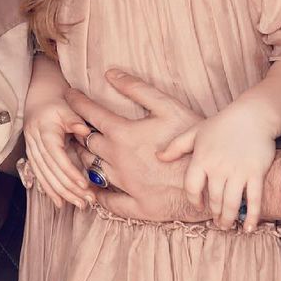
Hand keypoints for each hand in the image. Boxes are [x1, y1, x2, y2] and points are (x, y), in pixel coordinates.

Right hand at [23, 97, 93, 208]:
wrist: (40, 98)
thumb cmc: (57, 102)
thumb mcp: (67, 106)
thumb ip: (75, 120)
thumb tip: (84, 130)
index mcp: (45, 131)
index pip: (57, 156)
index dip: (69, 171)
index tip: (84, 184)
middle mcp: (35, 143)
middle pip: (51, 171)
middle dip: (69, 189)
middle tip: (87, 201)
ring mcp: (32, 151)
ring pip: (45, 177)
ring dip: (62, 193)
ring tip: (79, 205)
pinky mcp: (33, 156)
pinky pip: (40, 177)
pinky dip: (50, 191)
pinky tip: (60, 203)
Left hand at [67, 69, 207, 222]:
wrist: (212, 182)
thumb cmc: (192, 141)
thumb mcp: (169, 107)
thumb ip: (138, 89)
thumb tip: (111, 74)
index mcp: (123, 134)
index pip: (90, 114)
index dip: (76, 102)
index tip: (68, 94)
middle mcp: (118, 160)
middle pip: (86, 144)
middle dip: (77, 132)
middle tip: (73, 125)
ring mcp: (126, 185)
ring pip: (92, 172)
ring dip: (83, 161)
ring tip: (81, 152)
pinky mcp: (137, 206)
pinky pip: (109, 201)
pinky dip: (99, 194)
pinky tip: (95, 190)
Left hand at [160, 98, 276, 230]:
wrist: (252, 116)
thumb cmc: (222, 124)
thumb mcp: (195, 132)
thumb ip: (175, 146)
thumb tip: (158, 157)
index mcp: (201, 159)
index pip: (191, 187)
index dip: (194, 200)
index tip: (199, 207)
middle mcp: (218, 168)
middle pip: (213, 199)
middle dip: (214, 214)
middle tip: (216, 222)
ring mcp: (238, 171)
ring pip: (231, 203)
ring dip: (228, 218)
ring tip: (226, 225)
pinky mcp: (255, 173)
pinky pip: (254, 200)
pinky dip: (252, 216)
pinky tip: (248, 228)